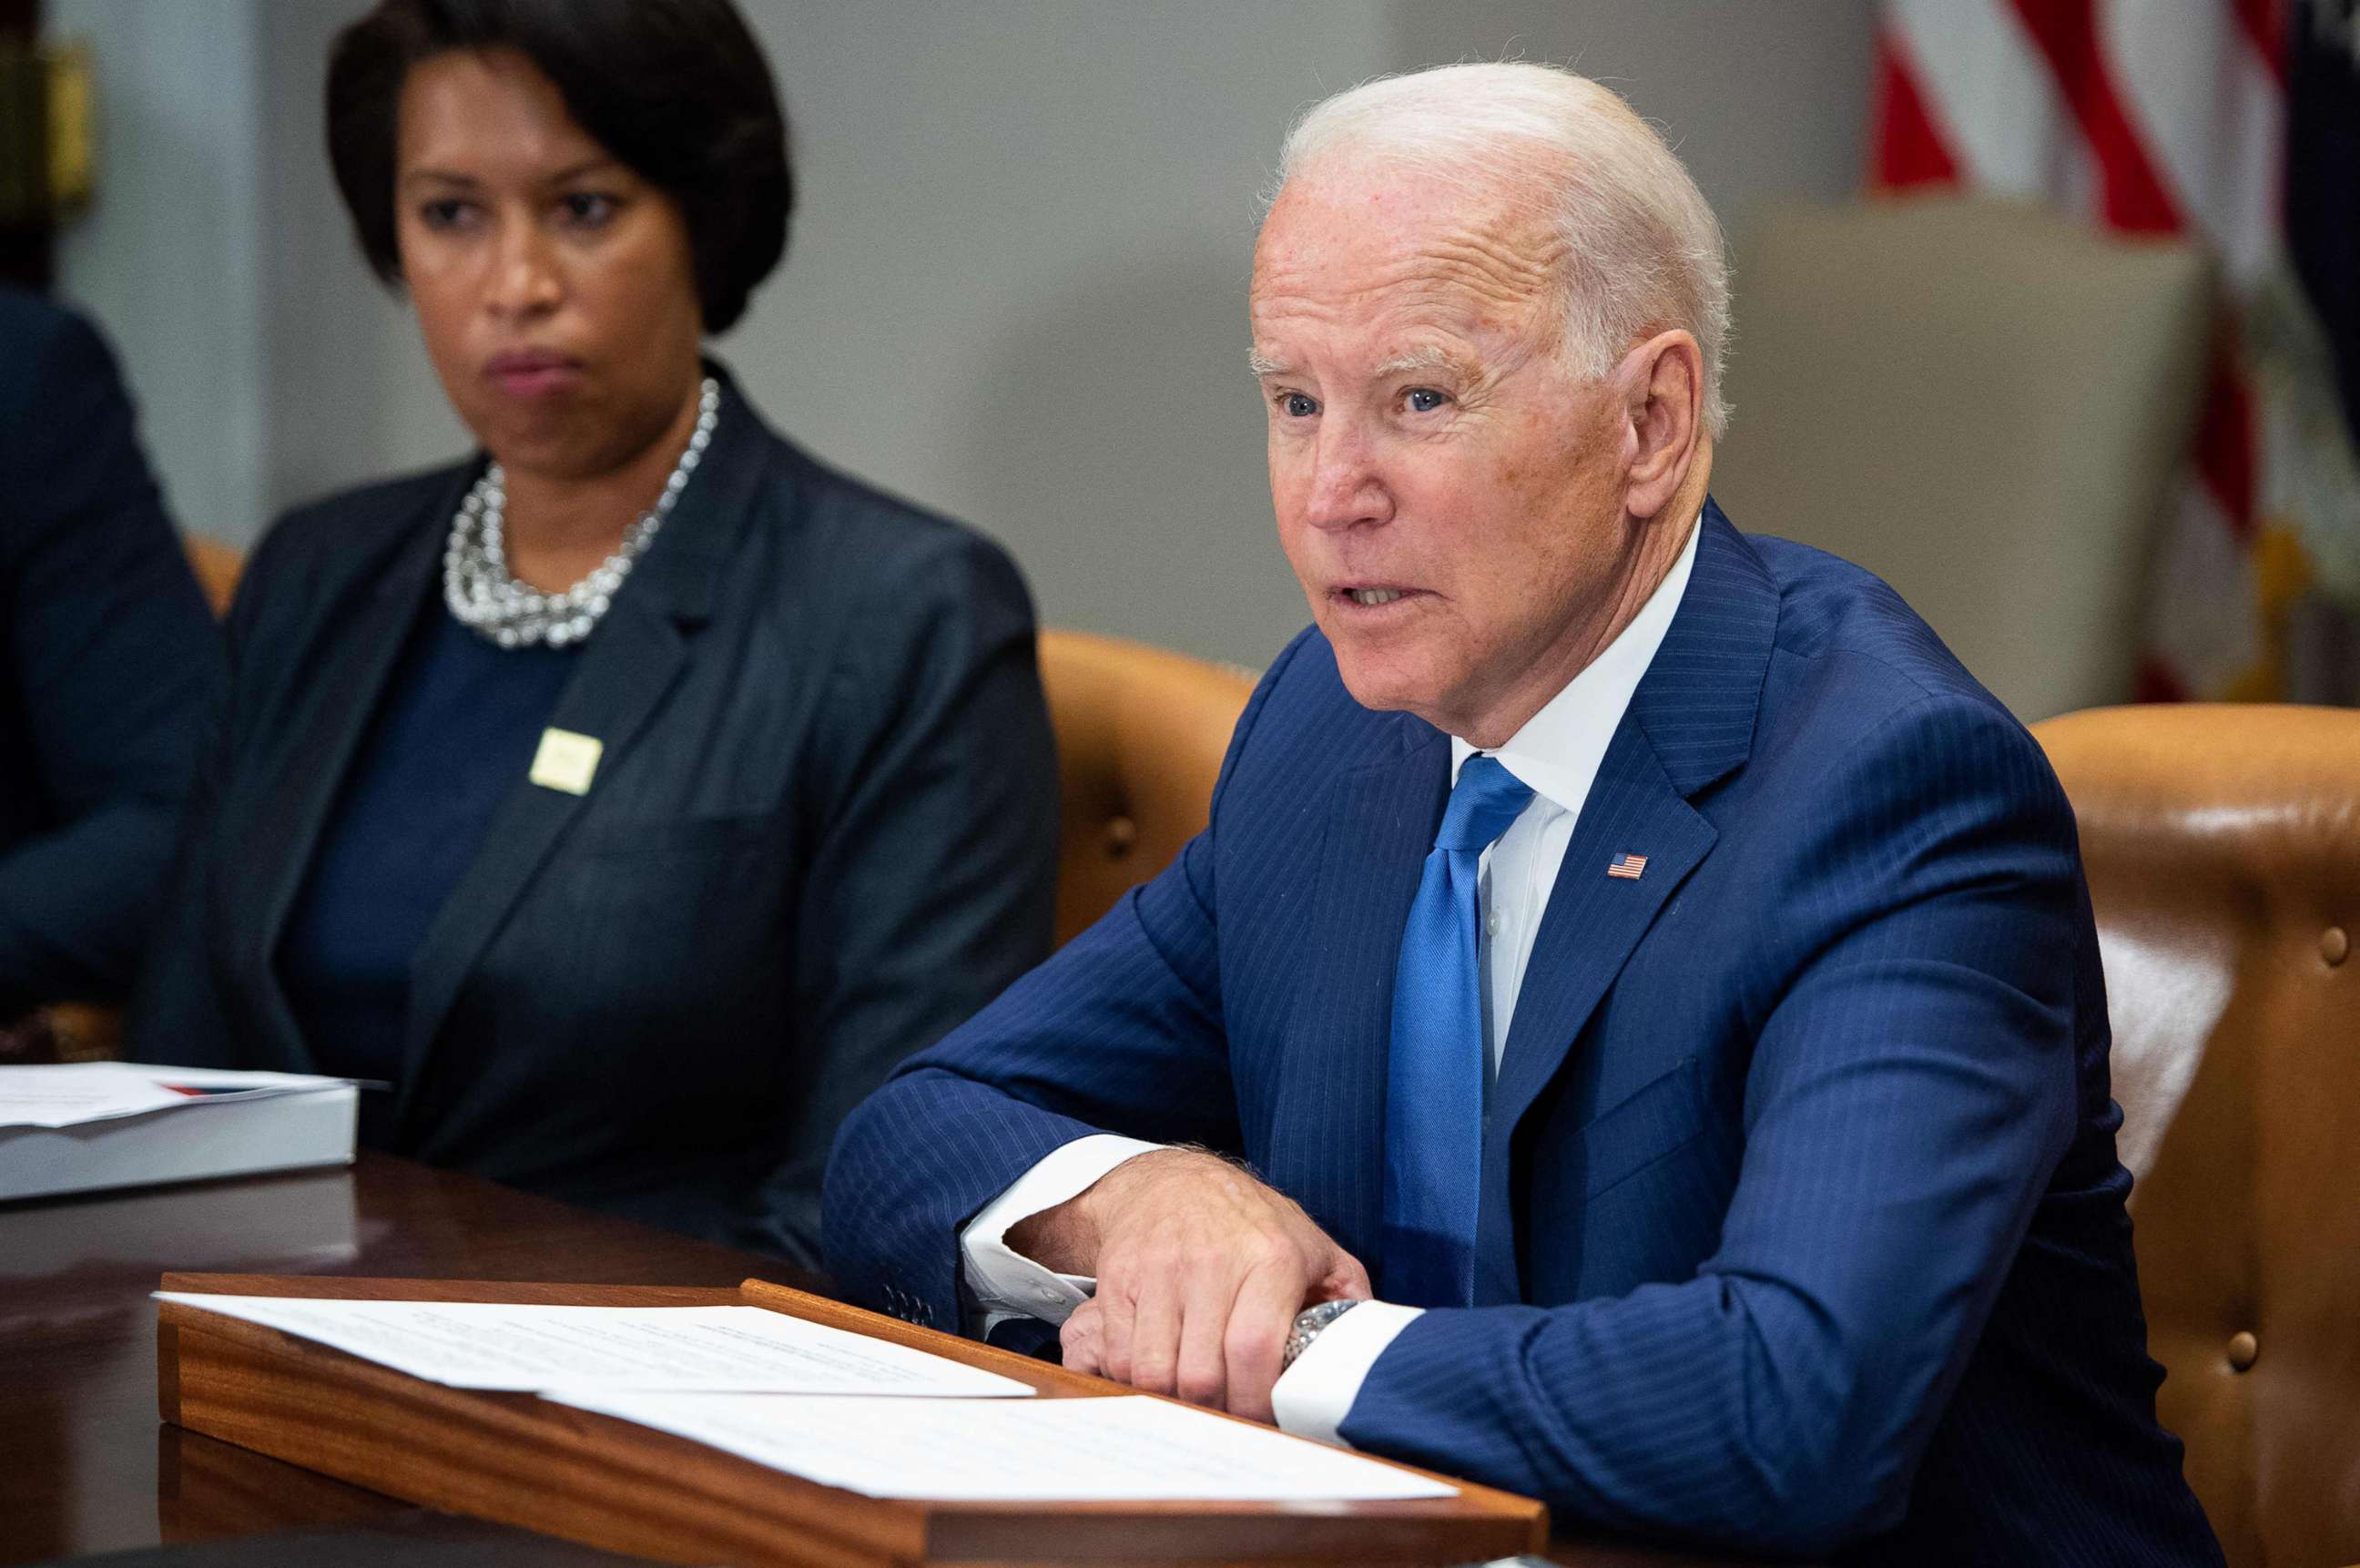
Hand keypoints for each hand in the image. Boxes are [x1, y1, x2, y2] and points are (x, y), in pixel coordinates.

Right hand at [1023, 1148, 1370, 1422]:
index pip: (1255, 1348)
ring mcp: (1159, 1270)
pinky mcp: (1119, 1278)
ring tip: (1191, 1395)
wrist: (1175, 1181)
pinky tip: (1160, 1369)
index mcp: (1271, 1258)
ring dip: (1172, 1399)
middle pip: (1202, 1373)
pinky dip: (1136, 1378)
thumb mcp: (1312, 1244)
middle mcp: (1212, 1262)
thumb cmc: (1252, 1224)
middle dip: (1215, 1409)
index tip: (1261, 1419)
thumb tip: (1365, 1351)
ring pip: (1154, 1371)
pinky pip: (1120, 1355)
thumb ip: (1346, 1295)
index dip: (1256, 1401)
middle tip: (1226, 1413)